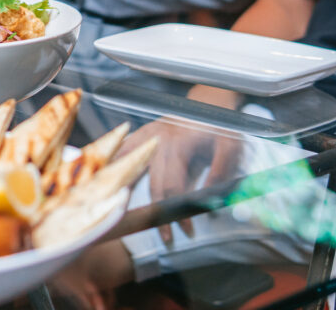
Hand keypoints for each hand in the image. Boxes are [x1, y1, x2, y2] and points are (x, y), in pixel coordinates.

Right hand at [120, 86, 243, 242]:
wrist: (210, 100)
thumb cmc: (221, 124)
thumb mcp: (231, 147)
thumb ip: (221, 172)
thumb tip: (209, 201)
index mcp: (179, 144)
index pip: (174, 186)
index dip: (179, 211)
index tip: (186, 230)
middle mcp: (158, 141)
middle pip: (153, 185)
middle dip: (160, 213)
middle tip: (167, 236)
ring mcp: (146, 136)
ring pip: (130, 168)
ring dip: (130, 194)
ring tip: (126, 216)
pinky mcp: (141, 134)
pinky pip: (122, 151)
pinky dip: (113, 165)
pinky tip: (104, 180)